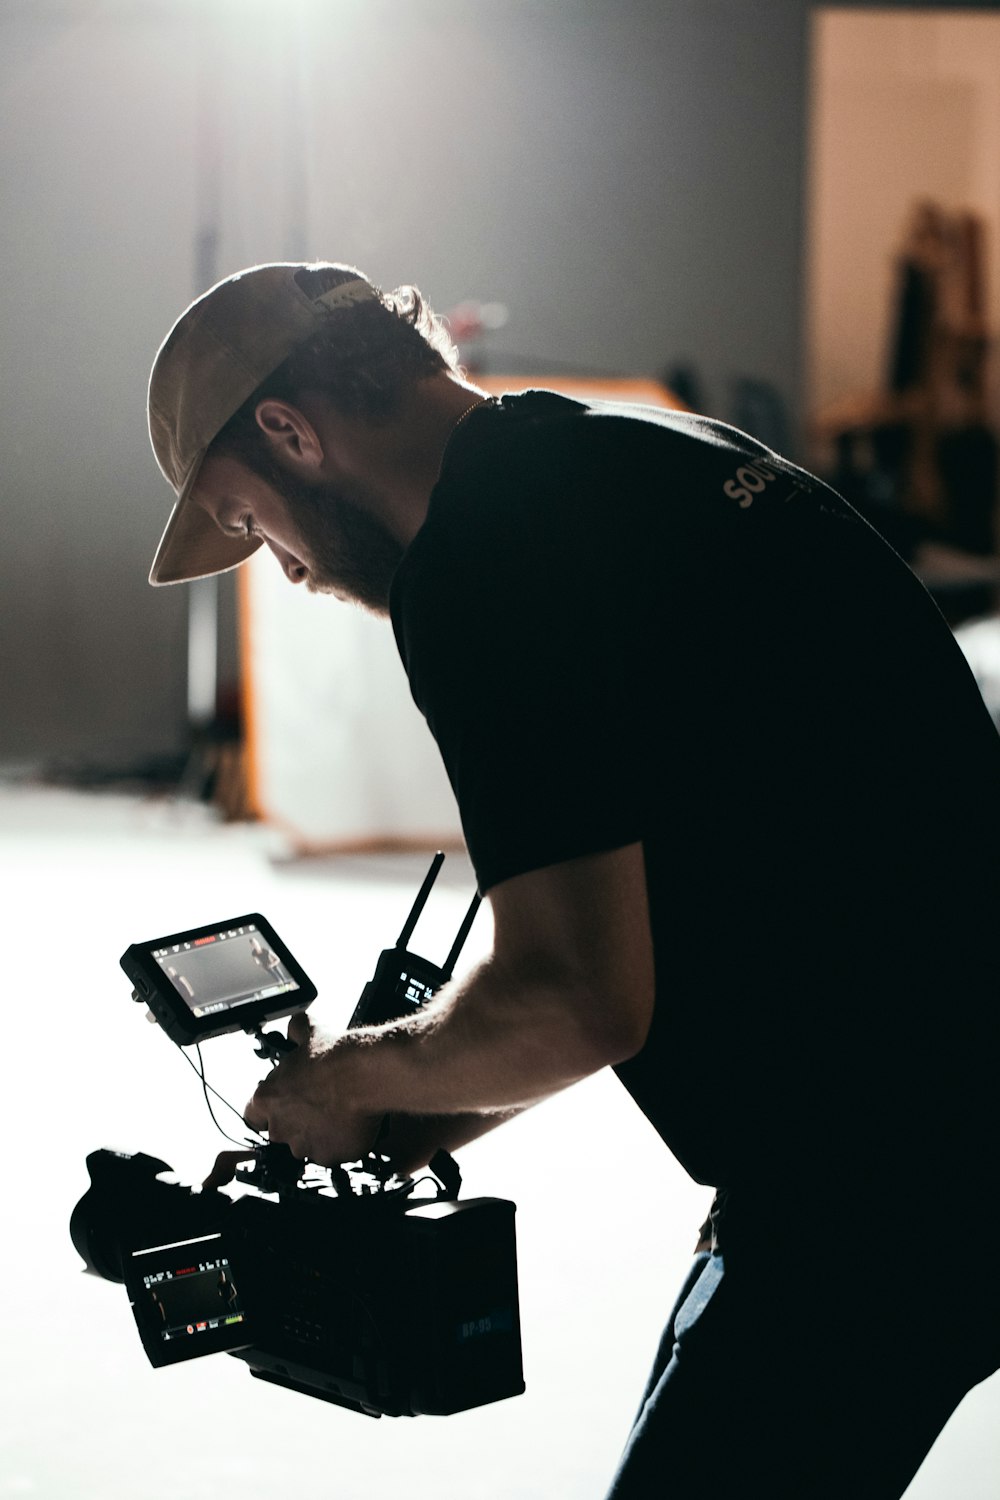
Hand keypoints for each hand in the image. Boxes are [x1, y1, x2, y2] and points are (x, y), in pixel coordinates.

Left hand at [242, 1011, 382, 1166]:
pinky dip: (340, 1143)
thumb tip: (295, 1026)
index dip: (268, 1110)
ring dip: (319, 1134)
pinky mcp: (329, 1157)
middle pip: (281, 1131)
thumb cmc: (336, 1057)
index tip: (282, 1105)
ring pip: (308, 1145)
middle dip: (298, 1122)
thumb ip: (296, 1031)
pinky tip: (351, 1124)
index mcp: (267, 1098)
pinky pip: (332, 1154)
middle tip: (319, 1105)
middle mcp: (280, 1127)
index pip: (253, 1115)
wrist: (365, 1076)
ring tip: (338, 1113)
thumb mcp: (310, 1032)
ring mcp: (304, 1146)